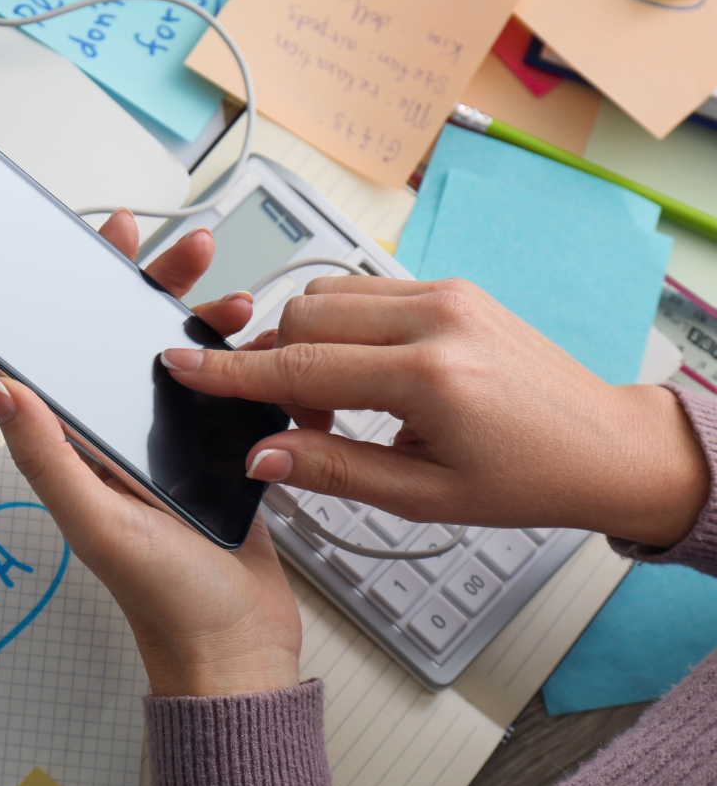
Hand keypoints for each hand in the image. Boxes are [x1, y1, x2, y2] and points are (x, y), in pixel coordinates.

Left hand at [0, 210, 300, 696]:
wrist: (238, 647)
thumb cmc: (167, 601)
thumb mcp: (97, 524)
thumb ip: (49, 456)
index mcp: (88, 448)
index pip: (79, 350)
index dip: (91, 289)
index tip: (112, 241)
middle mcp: (126, 440)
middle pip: (137, 342)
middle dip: (163, 288)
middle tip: (194, 254)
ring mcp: (176, 446)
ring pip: (190, 362)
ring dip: (211, 323)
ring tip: (240, 305)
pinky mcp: (222, 457)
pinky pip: (230, 394)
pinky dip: (246, 365)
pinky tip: (264, 350)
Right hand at [160, 276, 709, 548]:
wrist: (605, 445)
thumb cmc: (528, 479)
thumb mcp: (425, 498)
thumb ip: (333, 471)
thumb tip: (261, 455)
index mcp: (431, 376)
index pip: (301, 366)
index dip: (231, 370)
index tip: (181, 362)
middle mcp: (436, 317)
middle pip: (306, 315)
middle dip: (276, 364)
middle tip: (300, 422)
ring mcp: (446, 293)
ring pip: (330, 295)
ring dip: (307, 343)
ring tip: (334, 402)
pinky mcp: (451, 287)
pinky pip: (366, 292)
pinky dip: (340, 328)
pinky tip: (361, 375)